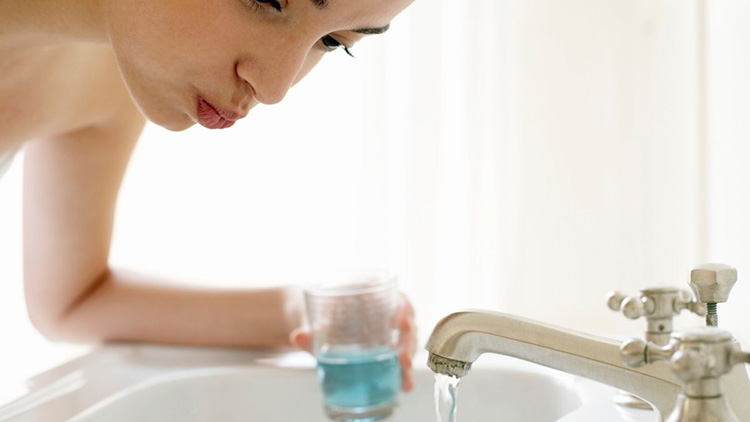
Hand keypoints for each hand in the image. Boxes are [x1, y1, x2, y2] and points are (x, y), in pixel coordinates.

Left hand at [290, 292, 417, 391]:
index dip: (404, 311)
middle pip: (407, 325)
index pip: (397, 299)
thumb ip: (309, 328)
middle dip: (408, 344)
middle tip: (404, 360)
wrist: (310, 320)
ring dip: (407, 362)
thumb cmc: (317, 310)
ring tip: (405, 381)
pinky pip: (397, 357)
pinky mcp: (384, 347)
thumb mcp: (313, 316)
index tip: (403, 324)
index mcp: (374, 292)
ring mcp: (387, 330)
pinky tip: (403, 385)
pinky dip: (401, 372)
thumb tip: (298, 337)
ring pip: (406, 343)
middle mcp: (387, 310)